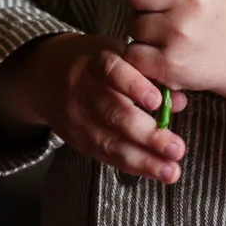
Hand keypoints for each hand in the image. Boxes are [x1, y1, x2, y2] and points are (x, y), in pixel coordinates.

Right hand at [0, 32, 188, 184]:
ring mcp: (76, 117)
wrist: (46, 74)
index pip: (112, 71)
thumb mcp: (118, 54)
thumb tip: (179, 101)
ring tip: (170, 170)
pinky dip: (132, 165)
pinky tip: (155, 171)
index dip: (133, 86)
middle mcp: (82, 89)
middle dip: (146, 134)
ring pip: (108, 141)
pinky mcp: (76, 139)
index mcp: (94, 60)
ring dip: (143, 159)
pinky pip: (105, 155)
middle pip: (112, 113)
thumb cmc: (95, 61)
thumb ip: (148, 74)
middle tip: (176, 148)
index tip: (156, 101)